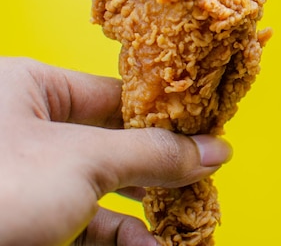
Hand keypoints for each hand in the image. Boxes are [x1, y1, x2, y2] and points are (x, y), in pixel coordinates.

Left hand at [0, 57, 232, 245]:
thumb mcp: (81, 163)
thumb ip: (152, 154)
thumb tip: (214, 149)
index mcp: (29, 89)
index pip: (117, 94)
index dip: (166, 113)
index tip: (207, 132)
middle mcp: (27, 130)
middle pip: (115, 144)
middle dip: (161, 168)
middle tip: (202, 179)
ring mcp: (26, 180)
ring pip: (102, 189)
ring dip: (146, 210)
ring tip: (185, 221)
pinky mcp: (27, 221)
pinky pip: (85, 223)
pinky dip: (120, 236)